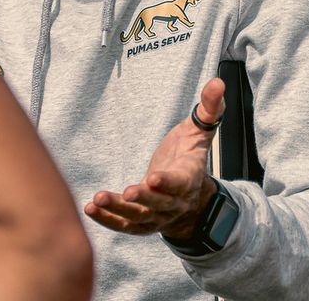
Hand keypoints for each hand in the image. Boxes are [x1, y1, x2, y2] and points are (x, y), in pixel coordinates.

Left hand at [84, 77, 224, 238]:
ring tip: (97, 200)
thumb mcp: (200, 131)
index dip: (168, 183)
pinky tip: (90, 209)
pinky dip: (108, 220)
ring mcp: (158, 216)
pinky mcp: (142, 223)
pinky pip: (124, 226)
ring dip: (118, 210)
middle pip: (160, 204)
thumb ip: (209, 109)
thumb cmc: (190, 155)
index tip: (153, 178)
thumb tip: (218, 82)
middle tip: (128, 192)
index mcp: (189, 178)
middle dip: (144, 199)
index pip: (180, 183)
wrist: (190, 196)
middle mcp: (174, 202)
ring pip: (139, 218)